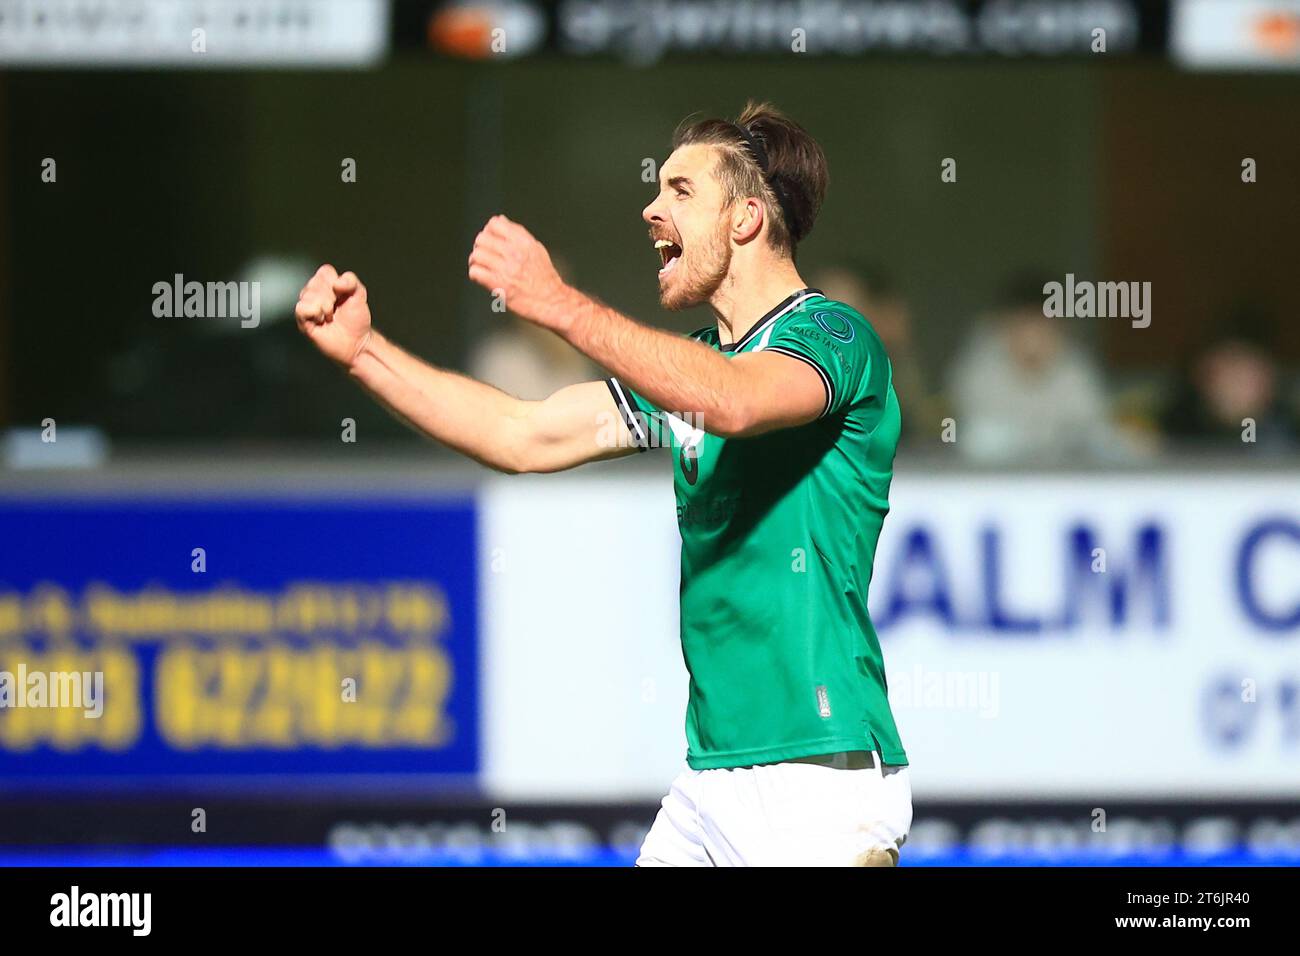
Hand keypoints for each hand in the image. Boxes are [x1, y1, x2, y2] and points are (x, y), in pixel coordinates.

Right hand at [295, 264, 372, 367]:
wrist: (356, 342)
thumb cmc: (356, 319)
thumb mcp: (359, 294)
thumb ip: (351, 281)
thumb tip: (336, 283)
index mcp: (326, 283)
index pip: (325, 272)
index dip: (337, 283)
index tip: (344, 295)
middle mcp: (313, 292)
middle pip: (316, 283)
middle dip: (332, 297)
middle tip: (337, 309)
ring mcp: (307, 306)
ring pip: (308, 295)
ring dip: (325, 307)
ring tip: (330, 317)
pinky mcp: (302, 320)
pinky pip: (302, 308)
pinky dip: (315, 314)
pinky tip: (321, 321)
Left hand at [468, 215, 570, 330]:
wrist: (552, 301)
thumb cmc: (544, 277)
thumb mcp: (536, 249)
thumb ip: (518, 234)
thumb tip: (500, 219)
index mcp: (524, 242)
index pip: (495, 224)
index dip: (489, 230)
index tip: (491, 240)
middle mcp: (515, 253)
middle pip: (482, 238)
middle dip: (480, 246)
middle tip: (484, 255)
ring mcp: (507, 269)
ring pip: (477, 255)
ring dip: (475, 260)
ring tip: (480, 266)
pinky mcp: (500, 285)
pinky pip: (476, 273)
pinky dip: (475, 274)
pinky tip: (481, 277)